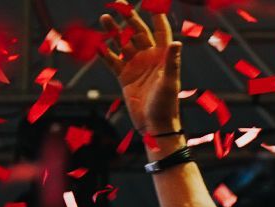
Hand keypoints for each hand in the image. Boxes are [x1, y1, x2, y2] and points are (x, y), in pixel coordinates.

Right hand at [97, 4, 181, 135]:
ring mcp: (136, 66)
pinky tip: (97, 44)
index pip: (160, 31)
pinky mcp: (124, 77)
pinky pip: (112, 61)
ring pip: (123, 43)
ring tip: (104, 18)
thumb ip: (171, 61)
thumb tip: (177, 42)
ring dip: (114, 31)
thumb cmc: (167, 105)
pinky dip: (104, 53)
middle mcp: (149, 58)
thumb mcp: (169, 82)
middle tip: (118, 3)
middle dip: (129, 18)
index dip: (156, 17)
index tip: (150, 2)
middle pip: (138, 33)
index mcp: (163, 57)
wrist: (155, 126)